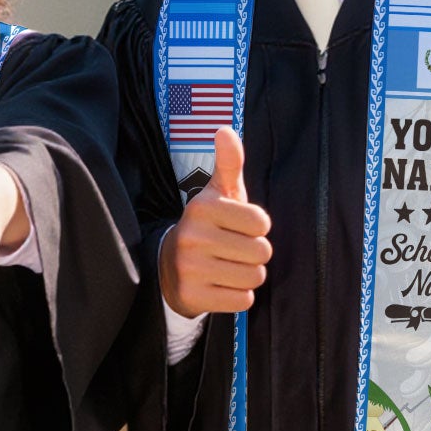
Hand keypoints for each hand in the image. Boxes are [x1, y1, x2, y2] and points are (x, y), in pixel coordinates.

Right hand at [158, 127, 271, 315]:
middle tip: (233, 250)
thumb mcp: (217, 194)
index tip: (238, 227)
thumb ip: (229, 163)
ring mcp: (190, 268)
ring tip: (227, 267)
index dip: (257, 228)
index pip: (262, 223)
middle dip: (254, 254)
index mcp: (202, 207)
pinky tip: (220, 285)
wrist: (168, 266)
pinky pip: (242, 300)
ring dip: (248, 275)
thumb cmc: (207, 226)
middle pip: (262, 252)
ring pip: (254, 277)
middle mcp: (192, 236)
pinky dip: (237, 296)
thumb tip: (226, 130)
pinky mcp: (192, 296)